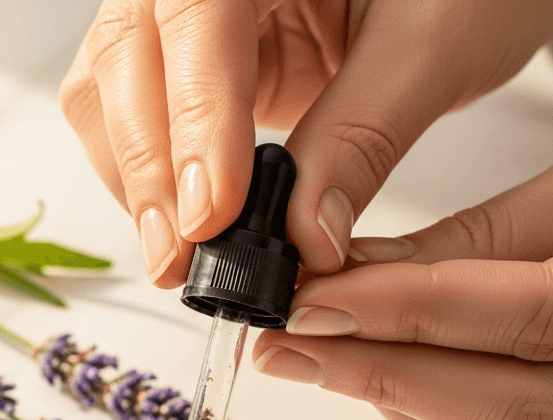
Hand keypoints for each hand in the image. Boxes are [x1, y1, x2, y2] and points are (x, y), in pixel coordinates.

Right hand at [60, 0, 552, 285]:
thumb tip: (304, 239)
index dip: (194, 115)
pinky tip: (188, 234)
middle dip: (149, 166)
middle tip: (183, 258)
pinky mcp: (202, 73)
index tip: (212, 211)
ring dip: (140, 185)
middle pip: (128, 53)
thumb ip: (362, 136)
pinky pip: (146, 127)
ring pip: (114, 94)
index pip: (195, 13)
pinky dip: (156, 187)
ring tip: (180, 261)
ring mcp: (197, 25)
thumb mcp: (437, 45)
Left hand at [251, 112, 552, 419]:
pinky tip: (388, 379)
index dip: (410, 314)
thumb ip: (496, 235)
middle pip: (512, 411)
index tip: (313, 300)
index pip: (534, 319)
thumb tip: (367, 274)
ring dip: (399, 407)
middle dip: (379, 376)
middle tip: (284, 342)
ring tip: (319, 355)